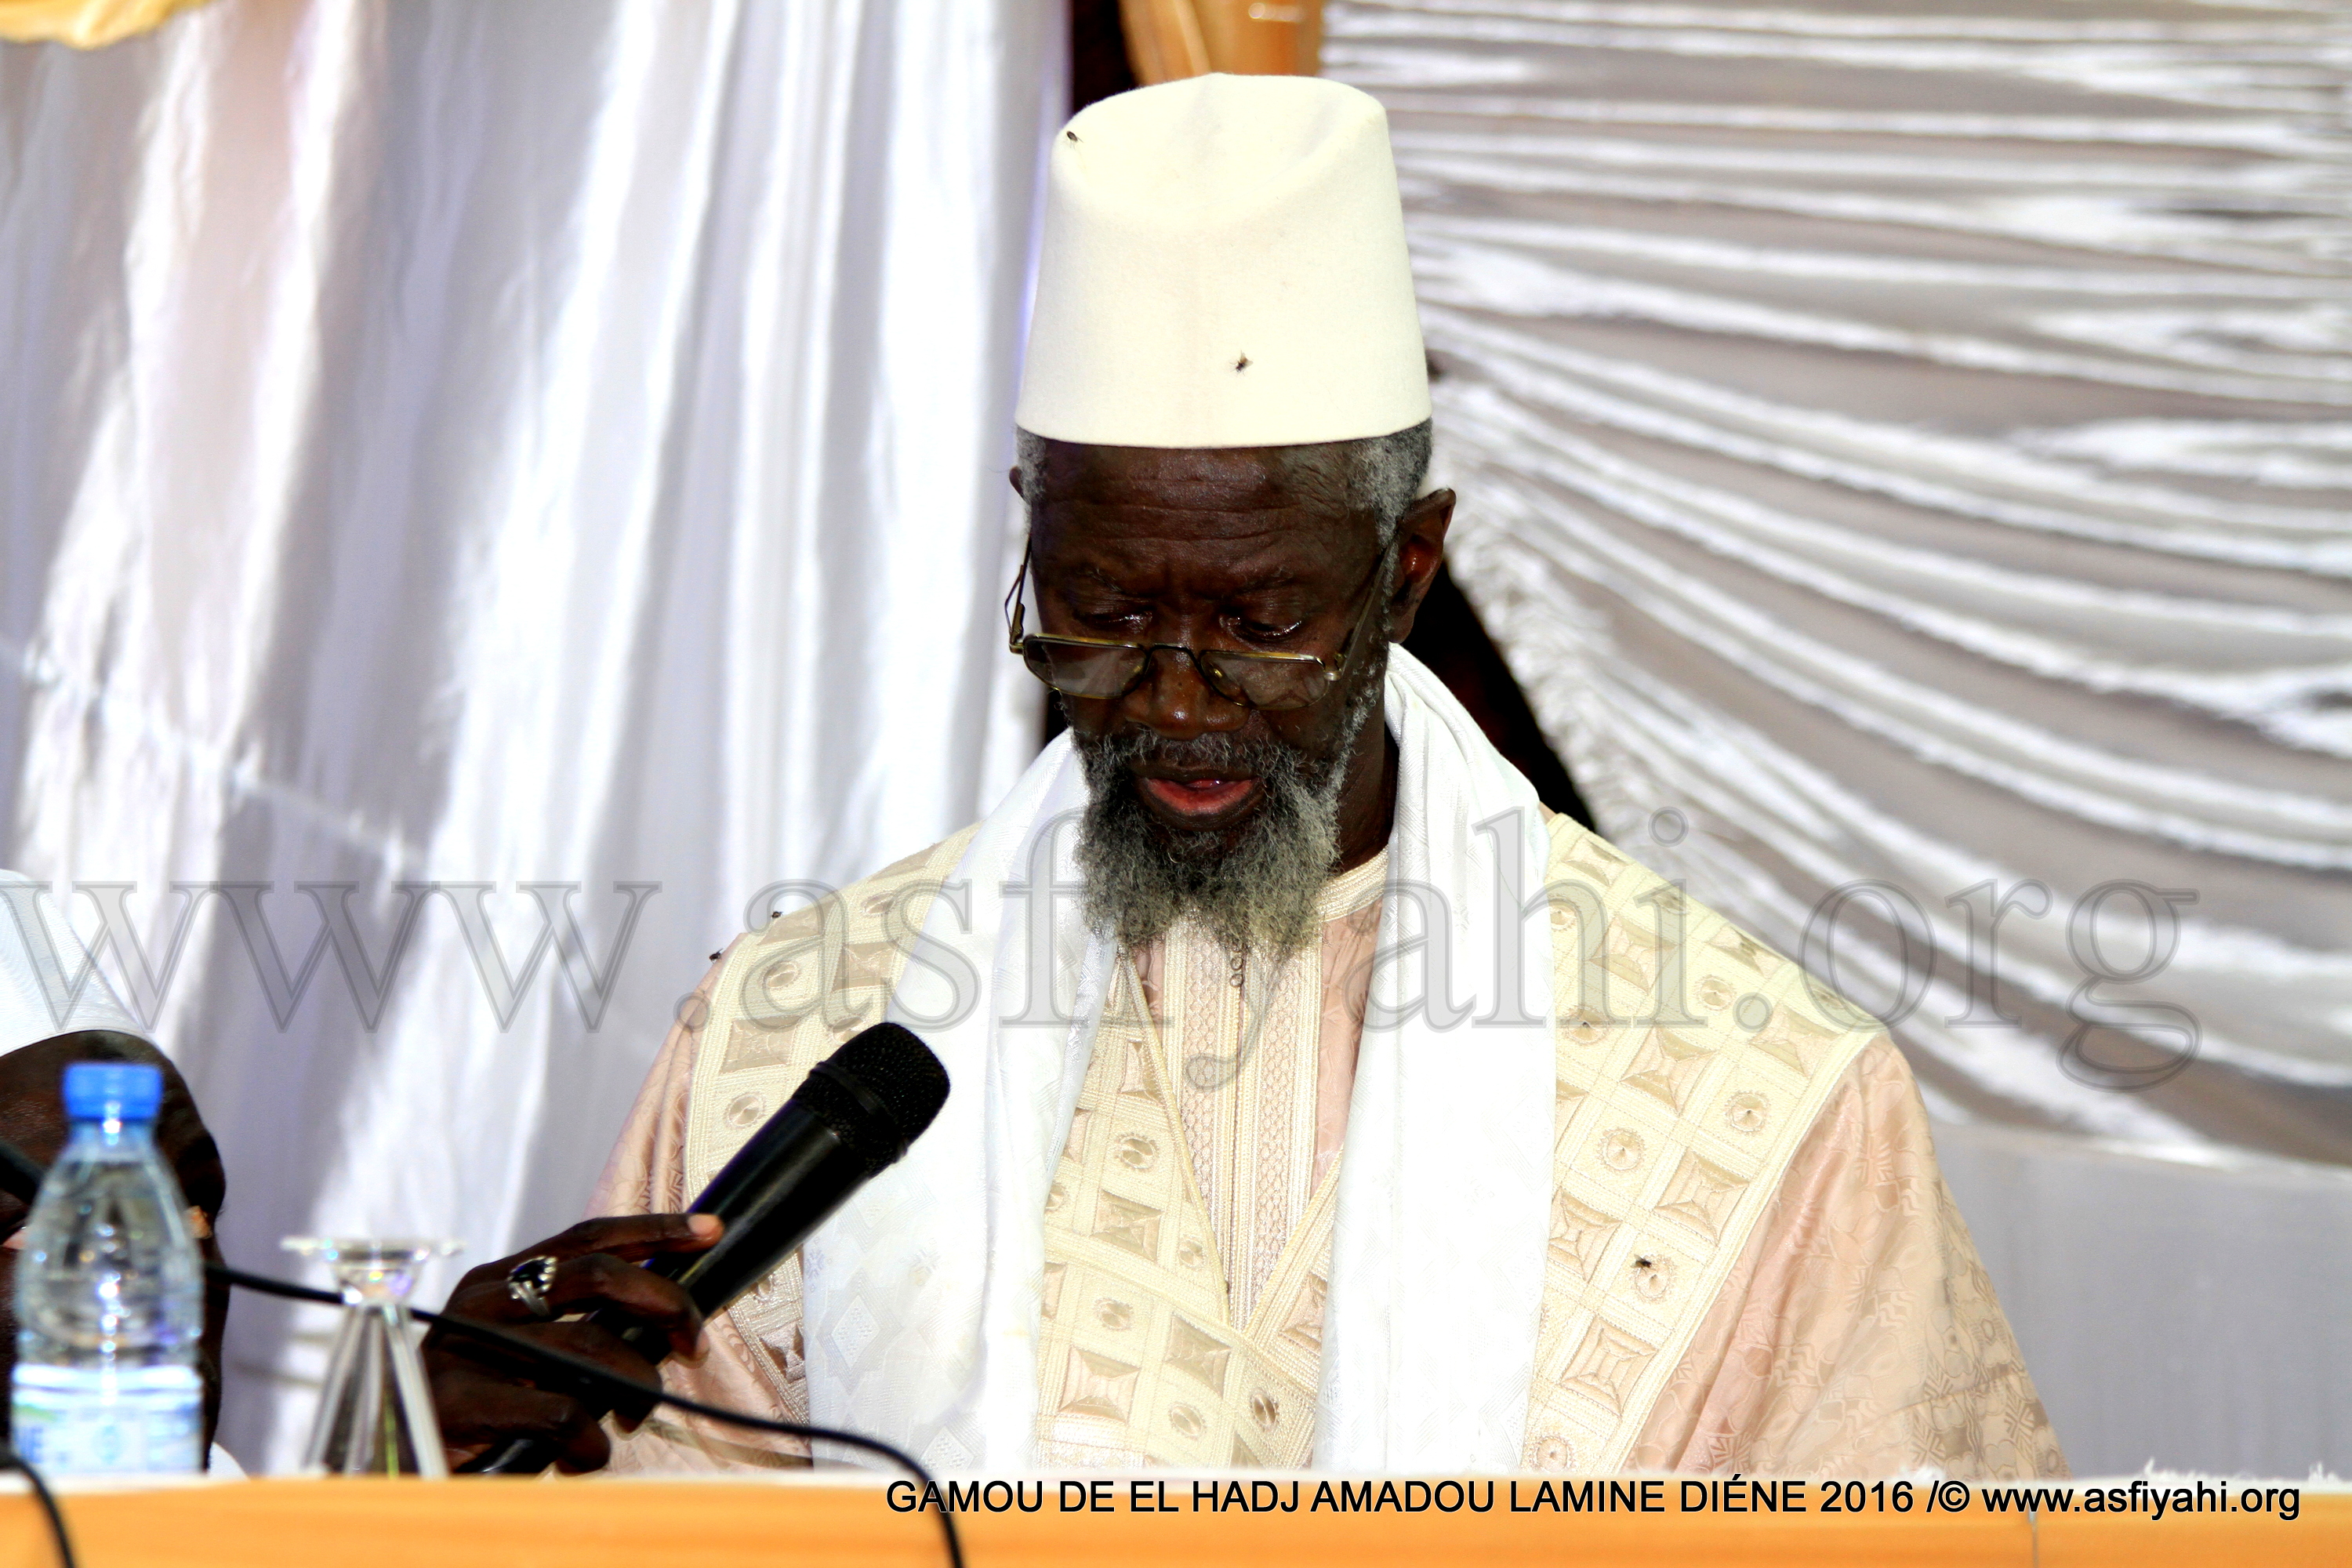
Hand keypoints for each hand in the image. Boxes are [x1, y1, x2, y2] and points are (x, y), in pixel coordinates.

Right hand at [425, 1213, 720, 1472]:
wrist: (389, 1467)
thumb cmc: (472, 1413)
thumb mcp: (522, 1357)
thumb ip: (575, 1331)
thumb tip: (662, 1326)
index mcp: (498, 1281)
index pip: (586, 1237)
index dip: (652, 1229)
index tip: (710, 1228)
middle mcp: (481, 1301)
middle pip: (598, 1275)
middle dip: (664, 1303)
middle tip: (693, 1345)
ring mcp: (466, 1348)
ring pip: (589, 1346)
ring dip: (636, 1386)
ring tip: (635, 1418)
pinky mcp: (458, 1401)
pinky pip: (561, 1412)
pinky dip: (590, 1443)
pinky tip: (579, 1459)